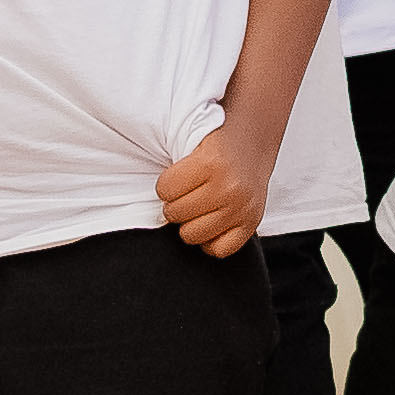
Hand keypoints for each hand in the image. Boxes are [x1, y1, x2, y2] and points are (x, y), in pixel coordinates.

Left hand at [157, 121, 264, 255]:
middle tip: (189, 193)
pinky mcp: (251, 225)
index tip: (178, 178)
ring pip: (192, 235)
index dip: (167, 185)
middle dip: (177, 204)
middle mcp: (229, 188)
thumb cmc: (216, 147)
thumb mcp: (191, 143)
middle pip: (176, 214)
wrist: (252, 145)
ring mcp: (242, 209)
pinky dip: (211, 241)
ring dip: (190, 223)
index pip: (164, 190)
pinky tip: (212, 223)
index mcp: (212, 163)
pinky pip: (218, 250)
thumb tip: (141, 193)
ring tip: (199, 207)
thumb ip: (171, 167)